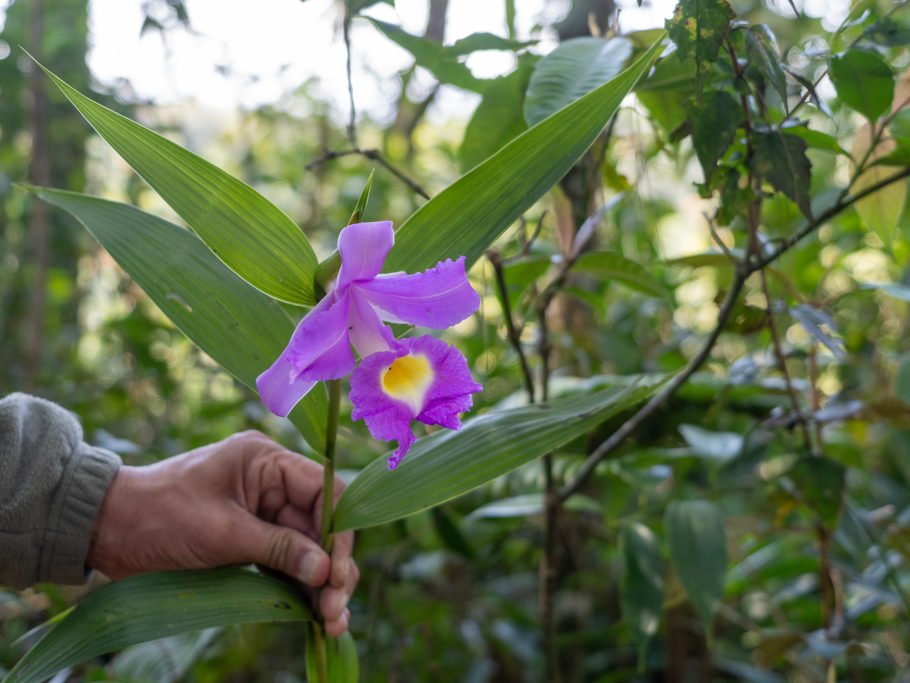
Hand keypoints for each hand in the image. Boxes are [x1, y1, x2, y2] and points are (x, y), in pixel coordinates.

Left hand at [87, 430, 357, 636]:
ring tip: (331, 624)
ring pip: (308, 547)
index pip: (325, 491)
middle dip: (333, 568)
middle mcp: (271, 482)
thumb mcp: (222, 533)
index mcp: (266, 461)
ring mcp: (262, 511)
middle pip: (321, 525)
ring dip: (321, 584)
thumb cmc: (160, 516)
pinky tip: (313, 615)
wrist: (106, 529)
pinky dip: (299, 586)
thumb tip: (327, 571)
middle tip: (335, 611)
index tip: (338, 574)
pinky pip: (286, 560)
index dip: (339, 532)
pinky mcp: (250, 537)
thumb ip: (279, 548)